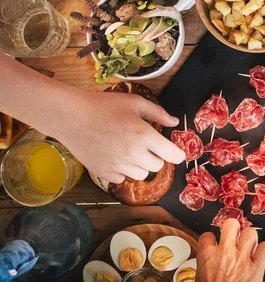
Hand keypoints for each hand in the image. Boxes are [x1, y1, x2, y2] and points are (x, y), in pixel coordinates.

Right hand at [55, 91, 184, 183]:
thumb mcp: (134, 103)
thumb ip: (158, 113)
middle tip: (145, 144)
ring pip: (141, 174)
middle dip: (156, 156)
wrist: (71, 117)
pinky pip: (122, 179)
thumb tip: (174, 122)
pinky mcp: (104, 173)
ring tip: (128, 149)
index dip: (177, 154)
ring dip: (140, 164)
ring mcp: (118, 166)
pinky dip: (122, 170)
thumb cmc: (103, 106)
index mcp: (144, 135)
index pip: (173, 155)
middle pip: (158, 166)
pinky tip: (115, 155)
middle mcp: (134, 154)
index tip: (175, 152)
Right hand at [194, 219, 264, 281]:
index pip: (208, 235)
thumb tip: (211, 265)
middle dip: (234, 229)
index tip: (215, 243)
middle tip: (235, 237)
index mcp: (207, 256)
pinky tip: (261, 256)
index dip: (212, 239)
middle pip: (231, 224)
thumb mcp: (199, 281)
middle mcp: (225, 252)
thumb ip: (207, 266)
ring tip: (249, 246)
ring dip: (250, 238)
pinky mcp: (257, 268)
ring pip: (250, 232)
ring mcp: (242, 258)